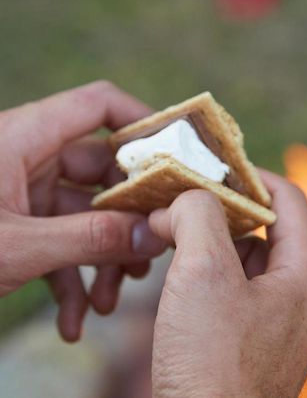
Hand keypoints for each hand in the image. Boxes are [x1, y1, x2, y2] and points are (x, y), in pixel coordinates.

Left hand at [0, 81, 165, 341]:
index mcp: (24, 137)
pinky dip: (71, 280)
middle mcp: (31, 157)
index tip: (174, 154)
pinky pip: (61, 241)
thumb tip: (152, 236)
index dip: (141, 120)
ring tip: (110, 301)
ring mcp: (26, 191)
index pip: (98, 104)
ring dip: (102, 258)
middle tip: (150, 252)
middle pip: (103, 170)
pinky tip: (74, 320)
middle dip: (127, 217)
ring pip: (87, 212)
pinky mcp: (20, 222)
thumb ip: (89, 238)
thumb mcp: (15, 247)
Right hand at [149, 171, 306, 397]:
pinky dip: (207, 265)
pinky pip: (234, 280)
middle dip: (221, 207)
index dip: (250, 175)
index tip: (212, 168)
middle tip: (182, 196)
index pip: (287, 197)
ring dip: (209, 236)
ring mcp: (278, 312)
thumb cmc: (211, 365)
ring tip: (171, 228)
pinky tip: (177, 266)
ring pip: (246, 251)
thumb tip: (182, 201)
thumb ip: (198, 216)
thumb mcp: (203, 273)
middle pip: (266, 223)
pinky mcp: (253, 330)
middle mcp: (301, 289)